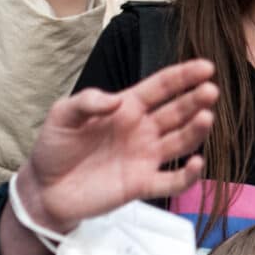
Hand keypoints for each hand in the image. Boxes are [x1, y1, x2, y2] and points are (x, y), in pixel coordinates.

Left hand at [13, 58, 216, 233]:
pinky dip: (188, 175)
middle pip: (177, 111)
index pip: (161, 87)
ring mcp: (145, 157)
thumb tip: (116, 101)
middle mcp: (142, 130)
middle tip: (210, 91)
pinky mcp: (142, 185)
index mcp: (126, 107)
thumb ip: (87, 102)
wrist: (44, 188)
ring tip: (205, 117)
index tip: (206, 67)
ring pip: (180, 142)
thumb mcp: (62, 115)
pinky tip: (196, 162)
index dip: (183, 76)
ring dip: (196, 131)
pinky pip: (172, 181)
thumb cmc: (54, 147)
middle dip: (195, 100)